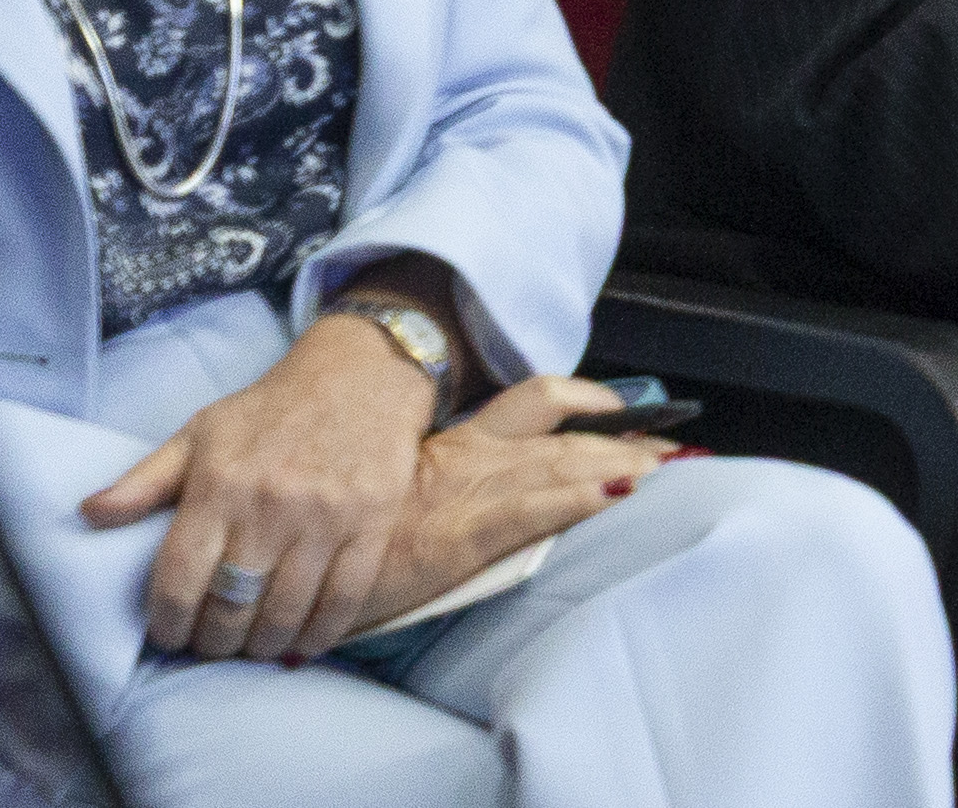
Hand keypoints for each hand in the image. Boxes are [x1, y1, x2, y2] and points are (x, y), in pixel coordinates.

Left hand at [84, 310, 449, 660]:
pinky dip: (318, 635)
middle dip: (214, 641)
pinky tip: (302, 642)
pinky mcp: (372, 522)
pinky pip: (343, 600)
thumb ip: (144, 481)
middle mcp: (271, 505)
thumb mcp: (200, 433)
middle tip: (213, 643)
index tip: (169, 635)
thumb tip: (88, 514)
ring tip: (253, 646)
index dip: (167, 624)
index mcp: (220, 485)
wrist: (362, 372)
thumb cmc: (272, 409)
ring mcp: (326, 517)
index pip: (179, 581)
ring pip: (284, 613)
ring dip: (262, 645)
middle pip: (230, 607)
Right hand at [333, 377, 670, 647]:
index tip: (625, 405)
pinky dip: (581, 496)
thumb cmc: (331, 532)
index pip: (535, 402)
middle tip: (674, 441)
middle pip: (563, 433)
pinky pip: (533, 508)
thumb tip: (465, 472)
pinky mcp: (459, 536)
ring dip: (617, 461)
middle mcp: (470, 459)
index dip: (585, 398)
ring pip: (559, 464)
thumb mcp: (384, 488)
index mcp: (456, 444)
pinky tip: (620, 490)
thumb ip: (428, 473)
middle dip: (622, 437)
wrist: (284, 560)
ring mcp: (467, 495)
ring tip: (666, 462)